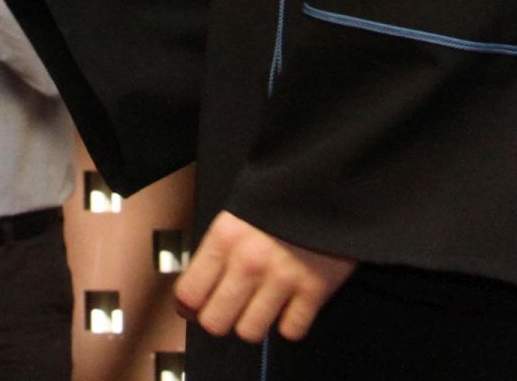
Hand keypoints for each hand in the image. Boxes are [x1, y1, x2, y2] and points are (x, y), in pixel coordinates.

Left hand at [174, 212, 355, 343]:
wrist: (327, 184)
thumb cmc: (278, 199)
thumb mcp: (237, 216)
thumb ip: (218, 251)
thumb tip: (199, 290)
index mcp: (224, 238)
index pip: (188, 293)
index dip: (190, 306)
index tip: (197, 307)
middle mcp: (248, 262)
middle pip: (215, 323)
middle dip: (221, 319)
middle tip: (232, 309)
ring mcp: (282, 278)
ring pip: (249, 332)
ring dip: (255, 323)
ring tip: (262, 306)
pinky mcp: (314, 290)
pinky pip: (291, 331)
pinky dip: (290, 324)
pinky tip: (290, 306)